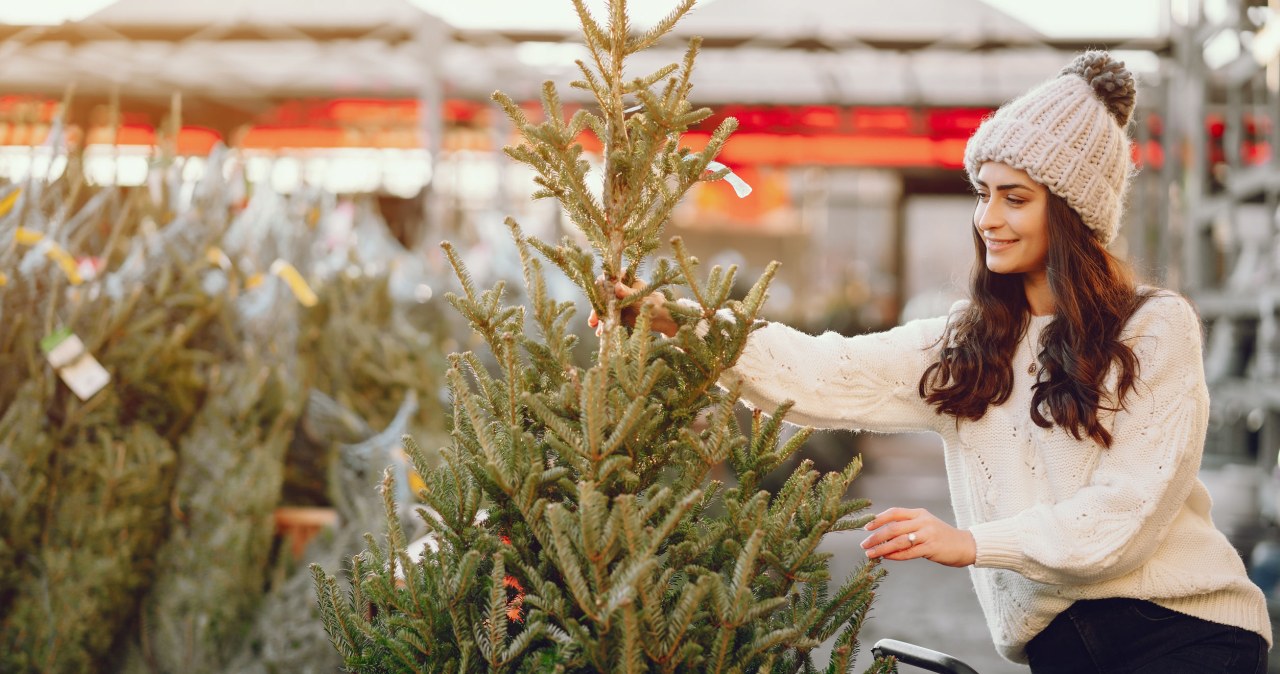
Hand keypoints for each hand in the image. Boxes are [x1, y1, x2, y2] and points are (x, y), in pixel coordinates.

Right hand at [587, 277, 677, 337]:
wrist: (664, 321)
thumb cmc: (655, 305)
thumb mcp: (642, 299)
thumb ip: (628, 293)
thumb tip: (617, 286)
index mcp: (628, 280)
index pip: (612, 276)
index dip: (603, 282)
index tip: (597, 289)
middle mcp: (621, 289)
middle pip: (604, 293)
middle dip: (597, 304)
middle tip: (593, 317)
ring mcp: (619, 301)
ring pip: (604, 306)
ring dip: (599, 315)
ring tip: (595, 326)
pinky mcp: (619, 314)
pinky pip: (609, 317)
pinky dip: (605, 323)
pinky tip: (601, 332)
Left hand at [860, 507, 975, 567]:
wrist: (966, 545)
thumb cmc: (941, 537)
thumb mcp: (925, 525)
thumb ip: (907, 527)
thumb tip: (883, 535)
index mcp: (919, 513)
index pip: (894, 512)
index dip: (878, 519)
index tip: (866, 528)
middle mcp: (922, 521)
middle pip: (893, 528)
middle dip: (875, 537)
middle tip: (864, 545)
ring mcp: (927, 534)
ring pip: (898, 541)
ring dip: (881, 548)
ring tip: (870, 554)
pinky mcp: (931, 548)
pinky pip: (908, 553)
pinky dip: (895, 556)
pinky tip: (886, 558)